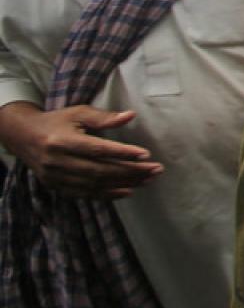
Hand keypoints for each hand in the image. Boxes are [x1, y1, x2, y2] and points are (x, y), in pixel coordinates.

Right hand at [0, 104, 162, 198]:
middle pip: (99, 170)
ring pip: (94, 185)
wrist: (23, 136)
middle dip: (130, 171)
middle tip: (155, 169)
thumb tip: (130, 115)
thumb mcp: (78, 113)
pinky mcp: (56, 186)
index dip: (122, 153)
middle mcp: (57, 162)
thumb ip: (103, 117)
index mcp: (62, 141)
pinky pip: (85, 194)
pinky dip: (107, 194)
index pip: (97, 150)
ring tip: (148, 180)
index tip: (145, 154)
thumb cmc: (57, 121)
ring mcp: (55, 177)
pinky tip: (128, 191)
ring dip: (124, 184)